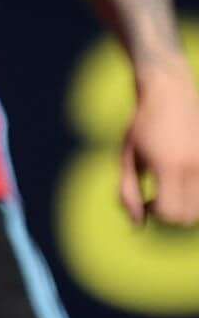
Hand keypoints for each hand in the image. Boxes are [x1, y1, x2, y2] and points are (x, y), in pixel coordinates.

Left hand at [125, 73, 198, 234]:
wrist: (170, 92)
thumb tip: (138, 225)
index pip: (170, 213)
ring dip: (187, 207)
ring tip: (172, 189)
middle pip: (190, 216)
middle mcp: (194, 166)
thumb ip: (128, 192)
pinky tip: (184, 181)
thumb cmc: (142, 125)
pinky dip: (197, 195)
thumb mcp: (126, 158)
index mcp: (169, 167)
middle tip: (159, 198)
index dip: (155, 214)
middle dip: (172, 215)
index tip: (147, 200)